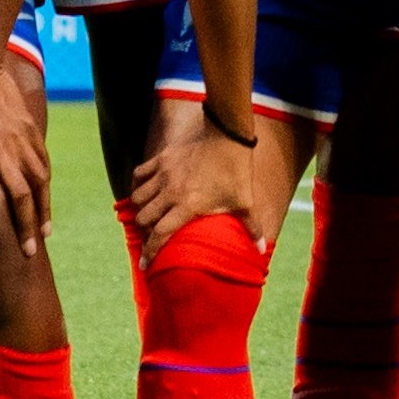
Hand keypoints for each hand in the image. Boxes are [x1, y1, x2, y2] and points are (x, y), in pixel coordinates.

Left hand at [0, 57, 51, 255]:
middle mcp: (1, 149)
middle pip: (19, 196)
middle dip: (24, 228)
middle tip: (26, 253)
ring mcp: (20, 140)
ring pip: (38, 183)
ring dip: (41, 212)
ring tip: (43, 236)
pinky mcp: (31, 131)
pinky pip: (43, 164)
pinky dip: (46, 187)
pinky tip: (45, 203)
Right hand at [128, 96, 252, 264]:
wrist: (228, 134)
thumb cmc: (236, 170)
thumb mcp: (245, 201)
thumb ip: (251, 227)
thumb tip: (261, 250)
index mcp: (187, 205)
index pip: (160, 235)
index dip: (150, 252)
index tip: (145, 264)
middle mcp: (170, 192)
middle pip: (144, 218)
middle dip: (145, 231)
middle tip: (150, 237)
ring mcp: (163, 174)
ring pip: (138, 198)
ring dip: (140, 209)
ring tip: (146, 216)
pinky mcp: (161, 159)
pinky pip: (138, 174)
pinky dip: (136, 185)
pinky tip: (142, 191)